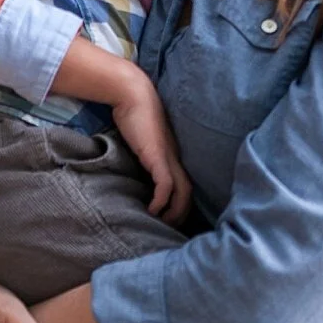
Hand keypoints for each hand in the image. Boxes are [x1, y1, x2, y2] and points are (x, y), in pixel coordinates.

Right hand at [110, 79, 191, 223]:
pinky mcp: (157, 155)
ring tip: (161, 224)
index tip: (170, 218)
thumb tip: (133, 173)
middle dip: (181, 213)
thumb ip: (141, 156)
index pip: (186, 184)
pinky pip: (166, 184)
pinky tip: (151, 210)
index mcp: (172, 156)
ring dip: (174, 211)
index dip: (181, 203)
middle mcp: (175, 157)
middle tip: (168, 229)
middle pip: (189, 191)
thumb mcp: (141, 142)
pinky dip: (162, 200)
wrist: (133, 94)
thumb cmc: (135, 115)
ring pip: (182, 190)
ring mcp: (168, 156)